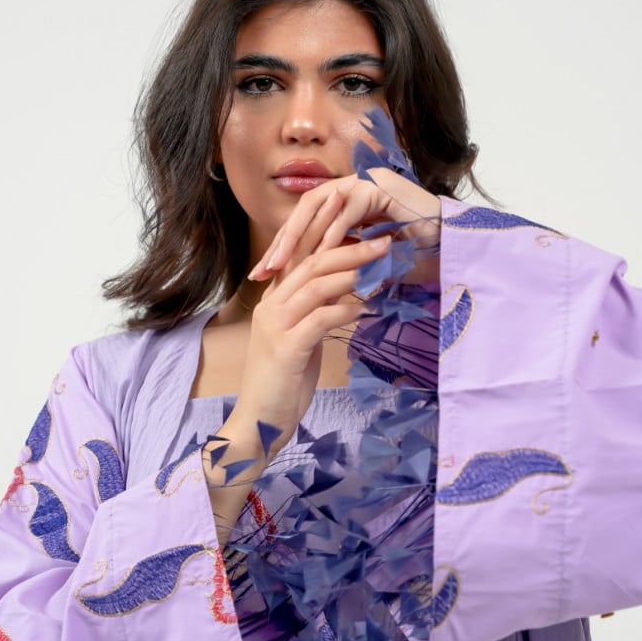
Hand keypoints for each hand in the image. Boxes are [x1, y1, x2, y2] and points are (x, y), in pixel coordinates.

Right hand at [204, 211, 391, 542]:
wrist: (259, 421)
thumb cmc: (282, 384)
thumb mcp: (299, 340)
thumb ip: (313, 314)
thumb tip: (344, 295)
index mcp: (272, 303)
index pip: (298, 257)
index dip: (324, 233)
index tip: (354, 220)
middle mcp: (270, 308)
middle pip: (311, 265)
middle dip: (348, 248)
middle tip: (382, 242)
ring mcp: (276, 327)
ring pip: (316, 286)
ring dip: (352, 273)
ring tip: (381, 266)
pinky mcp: (287, 348)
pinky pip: (321, 319)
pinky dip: (346, 309)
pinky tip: (365, 307)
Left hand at [248, 169, 440, 283]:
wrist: (452, 252)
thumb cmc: (411, 261)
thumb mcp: (361, 263)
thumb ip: (334, 264)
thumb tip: (300, 284)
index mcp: (344, 202)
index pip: (305, 221)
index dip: (282, 246)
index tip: (263, 274)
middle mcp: (352, 186)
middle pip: (305, 210)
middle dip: (284, 241)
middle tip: (265, 269)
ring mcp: (367, 181)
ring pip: (321, 205)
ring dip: (302, 236)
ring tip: (284, 265)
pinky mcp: (381, 186)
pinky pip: (348, 209)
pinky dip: (333, 233)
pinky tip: (319, 256)